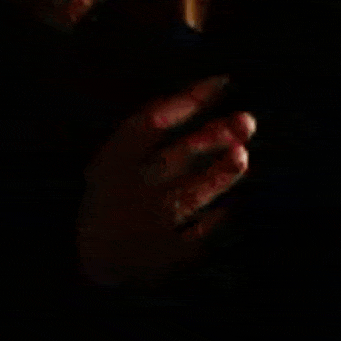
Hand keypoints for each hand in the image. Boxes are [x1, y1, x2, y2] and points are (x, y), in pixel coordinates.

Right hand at [78, 76, 255, 285]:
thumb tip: (211, 89)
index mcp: (113, 160)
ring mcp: (146, 225)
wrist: (94, 256)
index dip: (188, 100)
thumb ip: (153, 127)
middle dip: (211, 138)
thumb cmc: (117, 191)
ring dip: (217, 176)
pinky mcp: (164, 257)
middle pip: (173, 158)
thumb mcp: (118, 156)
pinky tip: (232, 206)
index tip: (222, 82)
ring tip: (241, 157)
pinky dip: (215, 222)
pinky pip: (196, 238)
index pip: (150, 122)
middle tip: (246, 121)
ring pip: (187, 197)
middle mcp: (128, 190)